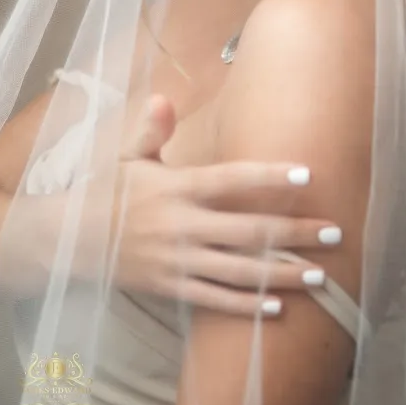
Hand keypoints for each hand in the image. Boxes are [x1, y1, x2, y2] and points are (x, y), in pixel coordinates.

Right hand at [107, 96, 343, 315]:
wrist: (69, 241)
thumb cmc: (108, 192)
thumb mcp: (128, 157)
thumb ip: (152, 130)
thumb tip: (163, 98)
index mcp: (176, 187)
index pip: (231, 179)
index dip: (269, 176)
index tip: (307, 175)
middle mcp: (181, 225)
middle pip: (248, 230)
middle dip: (295, 232)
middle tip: (336, 233)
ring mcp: (176, 260)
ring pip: (239, 270)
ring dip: (281, 274)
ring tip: (319, 276)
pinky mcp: (170, 288)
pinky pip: (214, 300)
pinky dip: (246, 306)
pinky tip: (277, 307)